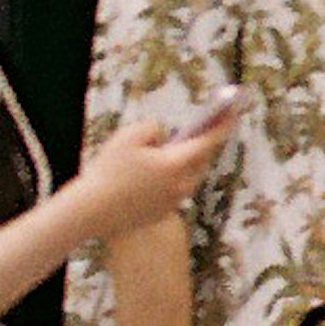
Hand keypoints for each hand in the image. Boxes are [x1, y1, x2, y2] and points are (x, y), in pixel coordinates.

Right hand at [63, 112, 238, 243]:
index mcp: (177, 164)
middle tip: (207, 128)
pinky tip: (161, 172)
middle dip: (204, 143)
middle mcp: (181, 185)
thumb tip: (164, 137)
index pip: (208, 141)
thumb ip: (154, 128)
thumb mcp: (129, 136)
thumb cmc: (108, 171)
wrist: (90, 211)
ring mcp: (173, 202)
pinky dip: (173, 178)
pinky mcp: (162, 214)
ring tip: (183, 149)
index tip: (235, 111)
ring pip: (189, 177)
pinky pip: (175, 191)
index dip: (223, 124)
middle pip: (201, 160)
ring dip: (188, 162)